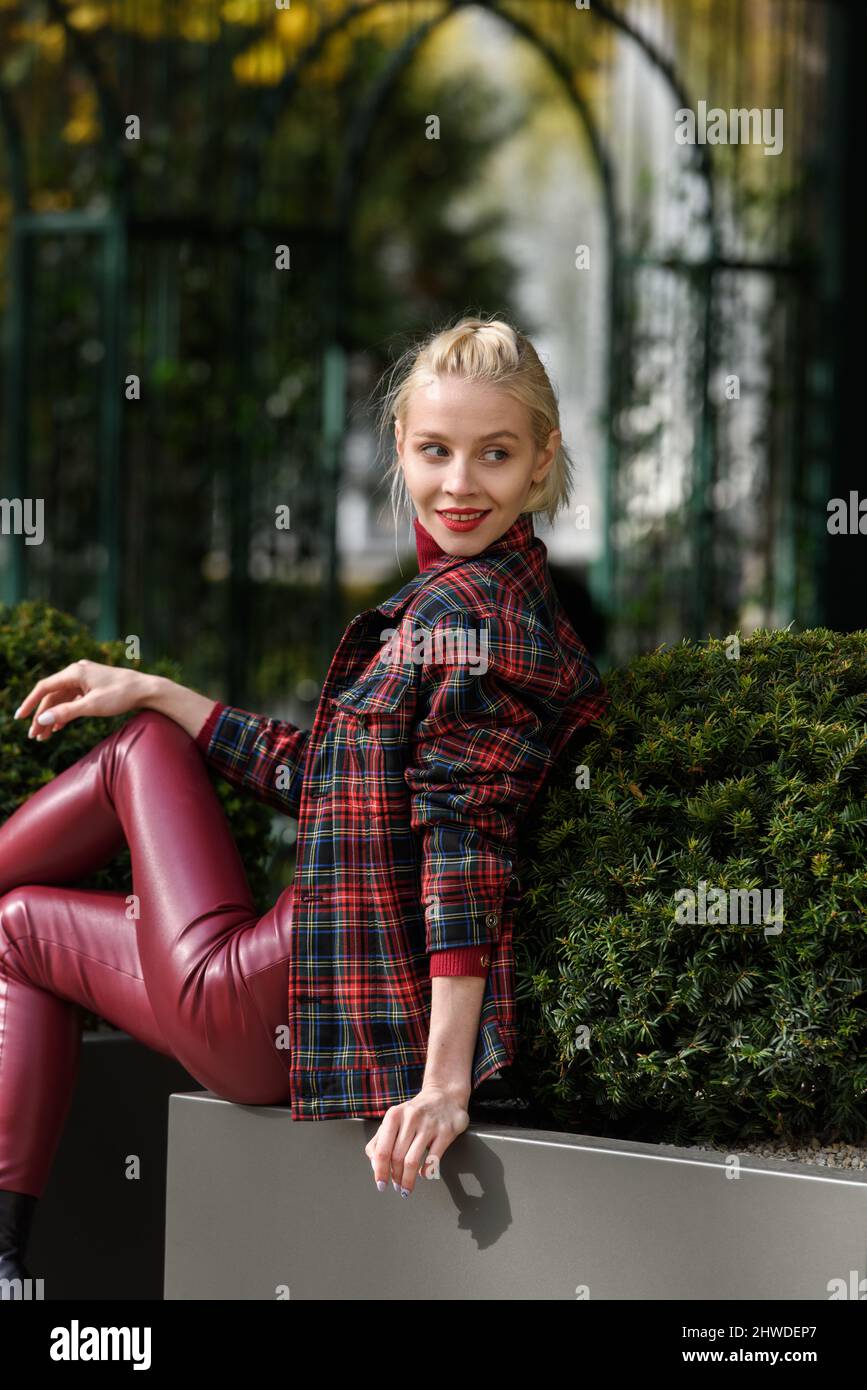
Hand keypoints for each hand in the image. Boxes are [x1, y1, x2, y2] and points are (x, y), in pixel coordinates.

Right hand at [13, 659, 151, 740]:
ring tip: (44, 737)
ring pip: (62, 699)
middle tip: (34, 737)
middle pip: (52, 696)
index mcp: (75, 673)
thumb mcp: (92, 706)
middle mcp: (77, 672)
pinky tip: (58, 727)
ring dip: (53, 717)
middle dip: (42, 717)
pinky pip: (73, 699)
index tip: (19, 718)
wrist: (147, 690)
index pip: (44, 687)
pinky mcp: (92, 686)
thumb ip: (66, 713)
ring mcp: (85, 679)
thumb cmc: (122, 695)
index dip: (30, 703)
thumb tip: (41, 720)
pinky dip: (65, 713)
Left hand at [364, 1083, 469, 1196]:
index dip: (380, 1171)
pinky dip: (426, 1172)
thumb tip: (374, 1164)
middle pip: (396, 1157)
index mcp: (394, 1115)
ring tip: (406, 1188)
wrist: (445, 1095)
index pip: (381, 1150)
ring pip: (412, 1161)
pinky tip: (423, 1174)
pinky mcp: (445, 1132)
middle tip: (397, 1187)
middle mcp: (410, 1118)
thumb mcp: (395, 1119)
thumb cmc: (416, 1112)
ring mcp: (429, 1125)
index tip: (381, 1184)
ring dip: (407, 1180)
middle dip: (395, 1177)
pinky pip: (433, 1159)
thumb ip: (380, 1139)